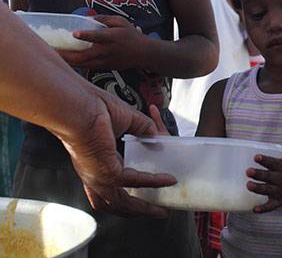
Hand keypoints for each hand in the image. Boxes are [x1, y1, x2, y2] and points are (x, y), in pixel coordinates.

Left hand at [58, 15, 144, 69]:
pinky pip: (85, 66)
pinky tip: (63, 59)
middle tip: (50, 49)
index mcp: (112, 38)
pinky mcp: (103, 67)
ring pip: (81, 63)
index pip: (98, 36)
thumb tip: (88, 17)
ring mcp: (104, 61)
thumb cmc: (131, 36)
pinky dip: (73, 63)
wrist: (143, 54)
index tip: (74, 33)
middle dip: (66, 53)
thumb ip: (104, 18)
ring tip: (52, 55)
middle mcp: (107, 51)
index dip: (86, 35)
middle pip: (83, 56)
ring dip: (66, 60)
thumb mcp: (121, 22)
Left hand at [61, 90, 176, 216]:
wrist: (79, 106)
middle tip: (155, 211)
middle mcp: (93, 174)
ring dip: (144, 207)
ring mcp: (98, 176)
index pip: (106, 189)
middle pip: (114, 203)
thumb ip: (142, 127)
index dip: (123, 195)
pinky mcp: (107, 172)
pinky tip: (165, 179)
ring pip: (123, 201)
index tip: (141, 196)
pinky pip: (134, 181)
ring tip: (159, 209)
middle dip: (136, 210)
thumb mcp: (125, 119)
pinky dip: (152, 182)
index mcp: (93, 162)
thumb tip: (155, 134)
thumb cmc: (92, 107)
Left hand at [245, 129, 281, 212]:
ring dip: (258, 189)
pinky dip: (264, 208)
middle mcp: (281, 179)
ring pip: (267, 190)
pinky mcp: (280, 201)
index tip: (256, 157)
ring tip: (248, 185)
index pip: (272, 163)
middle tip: (248, 171)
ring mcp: (280, 191)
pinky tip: (255, 209)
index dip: (264, 160)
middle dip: (258, 174)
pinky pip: (271, 206)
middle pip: (267, 177)